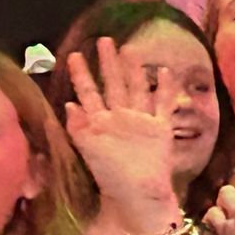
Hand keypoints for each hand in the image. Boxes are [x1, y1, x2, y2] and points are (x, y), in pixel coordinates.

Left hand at [62, 39, 179, 234]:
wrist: (140, 193)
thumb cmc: (113, 178)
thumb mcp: (88, 150)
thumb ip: (78, 127)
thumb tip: (69, 105)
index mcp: (102, 122)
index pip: (89, 93)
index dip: (81, 75)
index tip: (74, 55)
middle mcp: (121, 118)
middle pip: (114, 85)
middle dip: (108, 63)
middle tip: (104, 40)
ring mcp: (141, 122)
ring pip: (137, 89)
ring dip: (134, 70)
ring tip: (131, 50)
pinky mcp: (160, 129)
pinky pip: (163, 104)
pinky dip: (166, 89)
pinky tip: (166, 72)